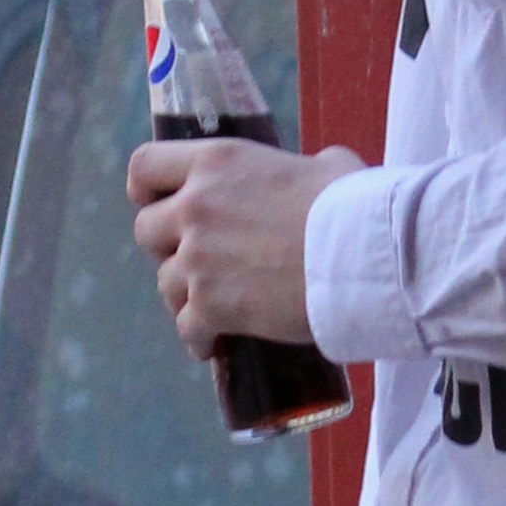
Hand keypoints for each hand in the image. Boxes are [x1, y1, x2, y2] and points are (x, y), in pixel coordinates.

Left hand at [127, 135, 364, 354]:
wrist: (362, 256)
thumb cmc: (352, 204)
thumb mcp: (325, 166)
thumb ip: (302, 168)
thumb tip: (315, 173)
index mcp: (216, 162)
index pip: (144, 166)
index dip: (145, 188)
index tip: (157, 202)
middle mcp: (196, 206)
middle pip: (146, 231)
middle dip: (168, 247)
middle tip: (200, 259)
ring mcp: (199, 258)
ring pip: (165, 283)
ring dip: (185, 295)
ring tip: (212, 306)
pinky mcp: (211, 305)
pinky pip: (187, 327)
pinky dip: (199, 337)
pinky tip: (214, 342)